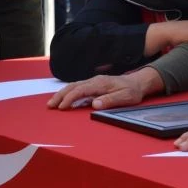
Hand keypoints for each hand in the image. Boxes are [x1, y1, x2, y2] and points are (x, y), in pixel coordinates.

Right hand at [47, 67, 163, 110]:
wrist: (138, 82)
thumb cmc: (132, 91)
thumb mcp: (125, 97)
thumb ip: (110, 100)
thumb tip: (94, 104)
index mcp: (100, 83)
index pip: (80, 90)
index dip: (70, 98)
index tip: (62, 107)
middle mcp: (94, 80)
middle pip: (73, 86)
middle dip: (60, 95)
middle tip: (50, 105)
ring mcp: (93, 81)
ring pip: (73, 85)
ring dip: (62, 94)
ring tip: (52, 103)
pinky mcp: (94, 84)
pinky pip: (78, 87)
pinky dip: (68, 92)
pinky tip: (63, 99)